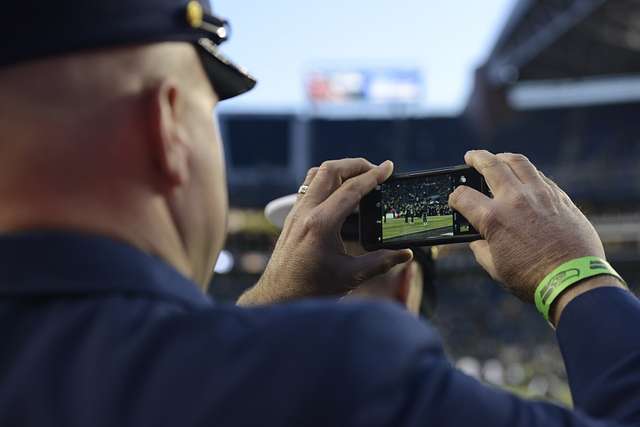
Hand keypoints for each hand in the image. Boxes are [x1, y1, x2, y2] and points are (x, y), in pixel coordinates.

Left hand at [238, 158, 412, 305]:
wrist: (279, 300)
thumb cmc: (311, 290)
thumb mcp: (351, 276)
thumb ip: (381, 262)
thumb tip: (406, 254)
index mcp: (321, 224)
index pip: (351, 189)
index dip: (374, 176)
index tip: (389, 167)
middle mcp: (306, 212)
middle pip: (331, 170)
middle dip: (356, 165)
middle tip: (376, 171)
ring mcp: (296, 213)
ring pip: (317, 175)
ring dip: (339, 170)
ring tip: (360, 178)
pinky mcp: (292, 218)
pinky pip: (310, 188)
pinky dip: (327, 182)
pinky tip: (340, 194)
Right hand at [448, 150, 608, 303]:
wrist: (573, 281)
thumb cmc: (531, 279)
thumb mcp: (495, 267)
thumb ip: (481, 248)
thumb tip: (478, 238)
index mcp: (493, 219)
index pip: (463, 196)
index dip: (454, 197)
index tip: (455, 199)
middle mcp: (514, 199)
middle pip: (490, 165)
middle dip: (476, 158)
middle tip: (471, 157)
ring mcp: (539, 194)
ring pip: (518, 162)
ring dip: (503, 157)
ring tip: (497, 158)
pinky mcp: (560, 197)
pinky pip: (539, 176)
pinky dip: (526, 172)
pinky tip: (523, 177)